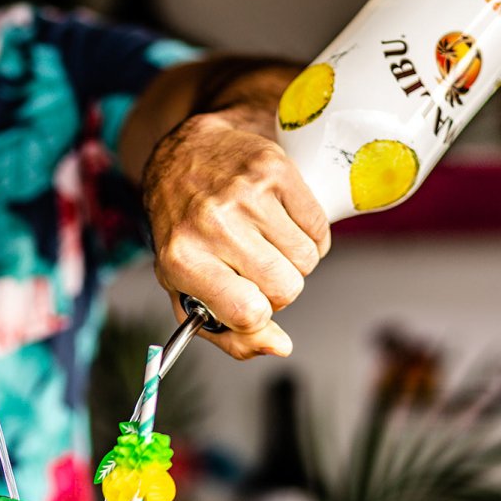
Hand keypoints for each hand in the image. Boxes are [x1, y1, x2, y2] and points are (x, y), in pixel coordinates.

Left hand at [142, 113, 330, 359]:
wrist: (185, 153)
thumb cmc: (184, 227)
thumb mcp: (186, 288)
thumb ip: (230, 334)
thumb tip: (280, 347)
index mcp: (182, 259)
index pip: (247, 313)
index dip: (260, 314)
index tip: (251, 300)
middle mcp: (212, 223)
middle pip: (286, 288)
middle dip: (278, 286)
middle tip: (254, 263)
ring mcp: (245, 194)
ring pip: (307, 260)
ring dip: (293, 259)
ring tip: (264, 239)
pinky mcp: (275, 169)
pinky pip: (318, 228)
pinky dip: (307, 233)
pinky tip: (279, 220)